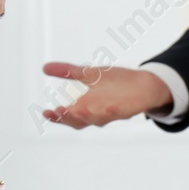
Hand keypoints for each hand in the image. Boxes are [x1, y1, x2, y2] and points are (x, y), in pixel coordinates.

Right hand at [40, 62, 171, 128]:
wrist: (144, 84)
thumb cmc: (115, 82)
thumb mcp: (88, 74)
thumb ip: (68, 72)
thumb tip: (44, 67)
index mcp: (86, 106)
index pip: (68, 116)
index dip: (57, 117)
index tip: (45, 112)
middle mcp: (97, 113)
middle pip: (80, 121)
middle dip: (68, 117)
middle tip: (57, 112)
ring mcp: (112, 112)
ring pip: (97, 119)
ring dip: (87, 116)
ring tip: (77, 111)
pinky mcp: (128, 108)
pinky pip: (120, 112)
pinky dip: (114, 112)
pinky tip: (109, 107)